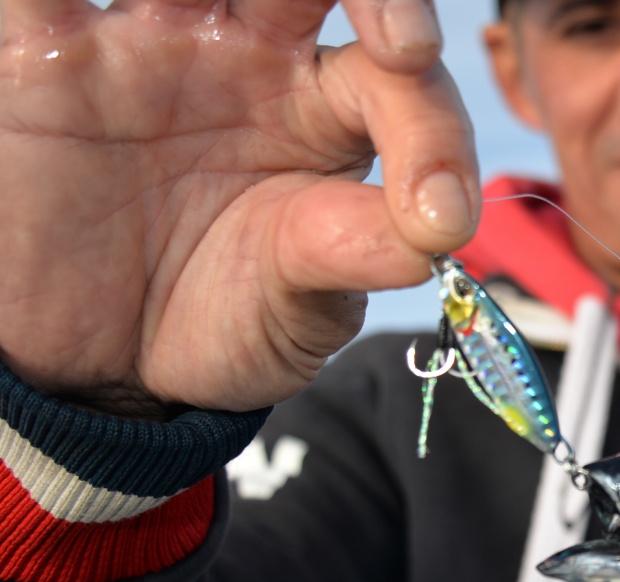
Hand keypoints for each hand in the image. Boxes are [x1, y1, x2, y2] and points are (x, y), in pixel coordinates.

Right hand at [0, 0, 477, 416]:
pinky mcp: (44, 55)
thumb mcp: (296, 309)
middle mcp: (248, 54)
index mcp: (326, 112)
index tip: (443, 218)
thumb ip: (350, 259)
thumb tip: (428, 240)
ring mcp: (148, 42)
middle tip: (406, 50)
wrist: (98, 369)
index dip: (434, 133)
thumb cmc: (220, 321)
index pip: (397, 81)